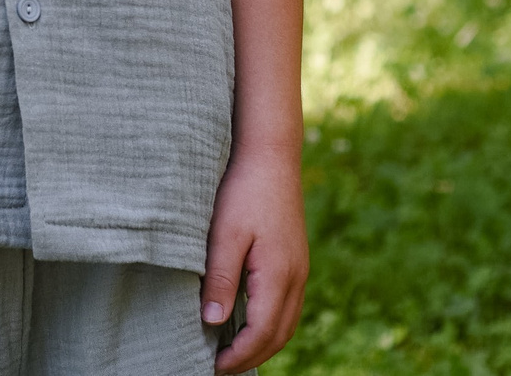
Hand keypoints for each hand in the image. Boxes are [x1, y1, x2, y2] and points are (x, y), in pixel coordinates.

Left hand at [202, 143, 307, 372]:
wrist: (270, 156)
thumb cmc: (243, 191)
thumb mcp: (224, 233)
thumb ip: (221, 278)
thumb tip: (213, 322)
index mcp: (279, 274)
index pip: (261, 333)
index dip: (237, 357)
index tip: (211, 367)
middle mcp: (296, 277)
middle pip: (278, 336)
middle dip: (250, 358)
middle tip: (218, 368)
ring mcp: (299, 269)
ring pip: (286, 324)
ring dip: (261, 344)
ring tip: (230, 353)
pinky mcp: (295, 260)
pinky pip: (287, 307)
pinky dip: (269, 325)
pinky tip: (246, 323)